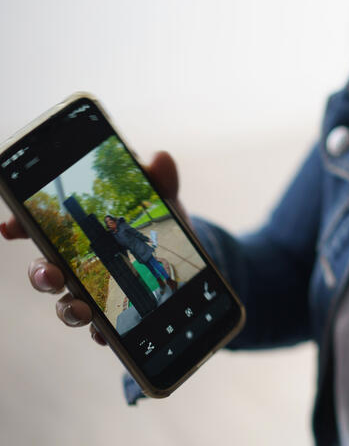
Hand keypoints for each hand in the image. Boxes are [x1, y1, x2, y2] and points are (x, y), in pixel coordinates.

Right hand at [1, 151, 185, 346]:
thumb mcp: (162, 199)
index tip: (10, 227)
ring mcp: (95, 290)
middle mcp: (79, 261)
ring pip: (66, 303)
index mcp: (83, 229)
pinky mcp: (116, 313)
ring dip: (67, 309)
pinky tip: (104, 334)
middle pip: (45, 269)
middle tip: (51, 273)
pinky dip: (99, 332)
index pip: (40, 226)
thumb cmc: (162, 220)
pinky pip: (100, 328)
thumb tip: (160, 158)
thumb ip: (160, 179)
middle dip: (39, 274)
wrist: (186, 257)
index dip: (20, 224)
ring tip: (82, 309)